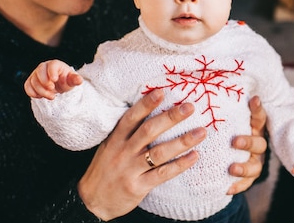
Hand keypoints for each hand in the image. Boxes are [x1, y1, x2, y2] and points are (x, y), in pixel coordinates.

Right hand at [23, 60, 82, 98]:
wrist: (58, 85)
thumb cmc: (66, 80)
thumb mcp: (71, 80)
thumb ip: (75, 80)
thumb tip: (79, 80)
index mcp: (55, 64)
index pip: (52, 65)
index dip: (52, 72)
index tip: (55, 80)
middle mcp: (44, 67)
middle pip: (40, 71)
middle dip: (45, 83)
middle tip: (53, 90)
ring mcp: (35, 74)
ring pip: (33, 81)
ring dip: (41, 91)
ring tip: (52, 96)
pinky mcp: (30, 81)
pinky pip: (27, 86)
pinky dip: (33, 93)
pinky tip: (41, 97)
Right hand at [77, 89, 205, 220]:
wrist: (93, 201)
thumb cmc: (105, 169)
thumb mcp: (110, 146)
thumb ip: (126, 132)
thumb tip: (149, 111)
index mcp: (116, 139)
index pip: (131, 118)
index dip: (146, 104)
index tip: (161, 92)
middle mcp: (123, 152)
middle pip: (149, 131)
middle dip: (170, 118)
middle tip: (189, 107)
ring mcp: (131, 170)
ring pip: (159, 153)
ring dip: (182, 141)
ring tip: (201, 132)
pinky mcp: (138, 186)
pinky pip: (163, 174)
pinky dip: (180, 165)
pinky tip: (194, 156)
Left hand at [227, 95, 267, 194]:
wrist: (223, 158)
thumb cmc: (221, 133)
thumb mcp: (223, 121)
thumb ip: (219, 110)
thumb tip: (199, 90)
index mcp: (252, 128)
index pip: (258, 118)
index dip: (257, 109)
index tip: (253, 99)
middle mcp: (256, 144)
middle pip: (259, 143)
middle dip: (248, 142)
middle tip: (235, 141)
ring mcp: (254, 161)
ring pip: (255, 166)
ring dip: (244, 167)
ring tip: (231, 168)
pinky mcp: (248, 178)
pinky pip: (246, 184)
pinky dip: (237, 186)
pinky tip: (227, 188)